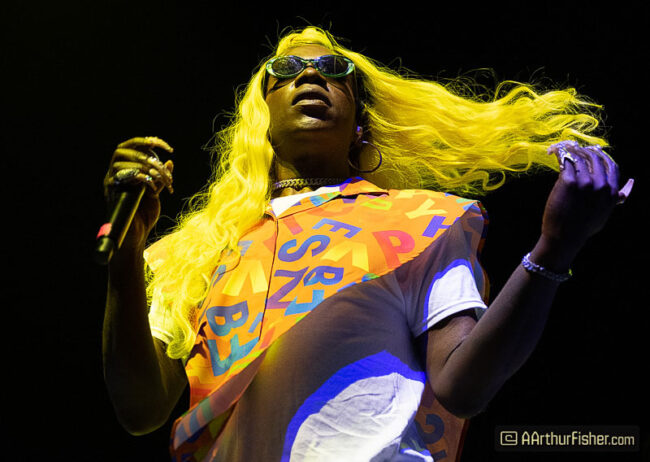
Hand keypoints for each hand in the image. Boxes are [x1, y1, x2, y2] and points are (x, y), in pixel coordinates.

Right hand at [103, 136, 173, 250]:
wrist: (137, 236)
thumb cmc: (145, 215)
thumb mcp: (156, 193)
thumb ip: (160, 178)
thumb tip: (170, 162)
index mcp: (126, 171)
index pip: (131, 147)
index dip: (147, 142)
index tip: (167, 147)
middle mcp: (116, 174)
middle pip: (121, 150)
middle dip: (144, 154)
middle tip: (160, 165)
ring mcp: (112, 183)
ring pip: (119, 163)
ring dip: (143, 168)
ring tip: (158, 179)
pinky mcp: (112, 193)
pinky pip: (119, 178)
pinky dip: (137, 177)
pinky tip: (151, 186)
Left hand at [540, 141, 632, 253]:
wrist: (564, 237)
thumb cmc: (583, 227)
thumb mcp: (606, 213)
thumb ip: (616, 199)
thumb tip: (628, 187)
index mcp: (612, 192)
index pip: (612, 166)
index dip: (603, 157)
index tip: (595, 152)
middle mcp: (601, 185)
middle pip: (595, 158)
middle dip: (586, 151)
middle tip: (576, 149)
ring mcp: (585, 182)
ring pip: (579, 158)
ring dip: (571, 151)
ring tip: (562, 149)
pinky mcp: (568, 181)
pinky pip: (565, 162)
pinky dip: (559, 154)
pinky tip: (553, 152)